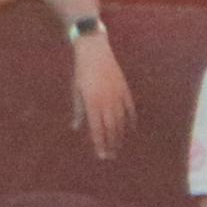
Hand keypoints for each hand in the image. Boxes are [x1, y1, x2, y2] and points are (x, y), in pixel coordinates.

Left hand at [68, 30, 133, 157]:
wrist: (93, 50)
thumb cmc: (81, 71)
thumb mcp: (76, 91)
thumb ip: (79, 111)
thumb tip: (76, 128)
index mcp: (92, 103)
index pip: (97, 130)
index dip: (100, 144)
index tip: (102, 156)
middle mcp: (106, 102)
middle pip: (110, 129)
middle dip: (111, 144)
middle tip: (111, 156)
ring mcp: (117, 96)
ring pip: (120, 122)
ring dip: (120, 135)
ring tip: (119, 145)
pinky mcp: (124, 89)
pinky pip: (130, 109)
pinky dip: (130, 120)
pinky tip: (130, 129)